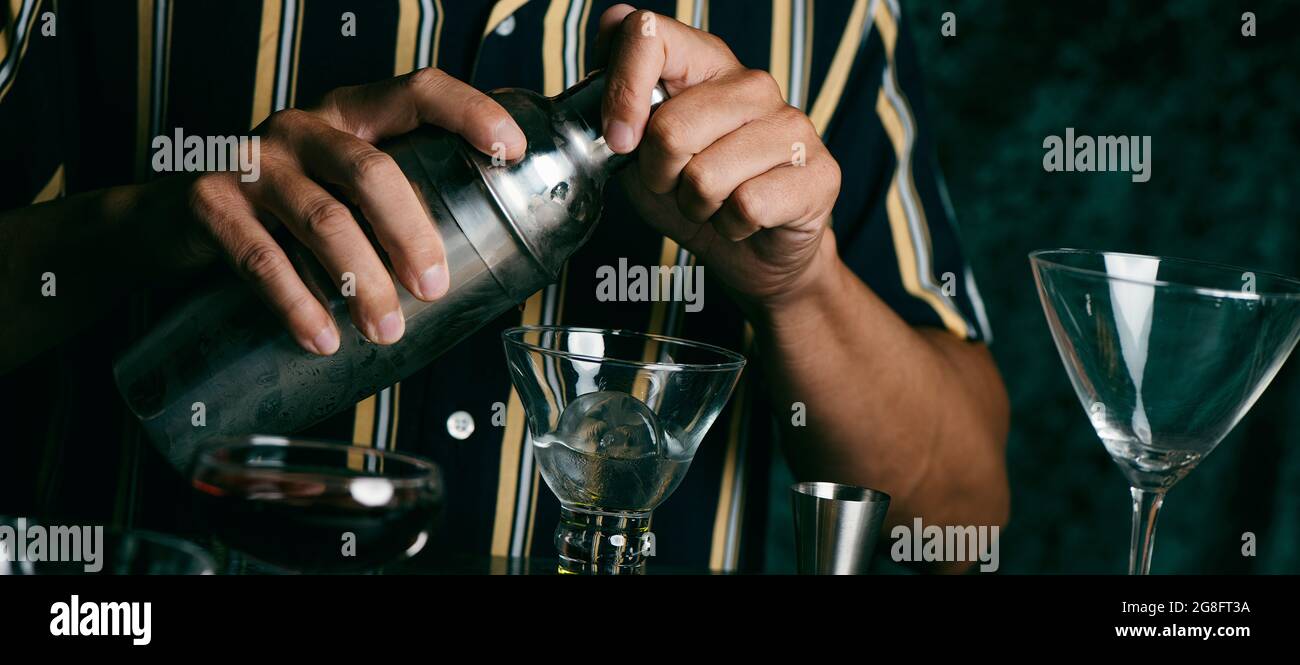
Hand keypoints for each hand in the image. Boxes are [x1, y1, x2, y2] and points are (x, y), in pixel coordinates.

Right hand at [176, 69, 525, 354]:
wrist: (171, 223)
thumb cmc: (287, 214)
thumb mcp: (344, 194)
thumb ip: (396, 206)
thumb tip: (486, 266)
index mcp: (352, 115)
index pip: (418, 91)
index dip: (468, 111)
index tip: (511, 150)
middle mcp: (304, 127)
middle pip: (372, 171)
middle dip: (411, 234)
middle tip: (434, 287)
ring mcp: (255, 160)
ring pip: (323, 220)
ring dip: (360, 283)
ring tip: (386, 331)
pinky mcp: (210, 201)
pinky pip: (261, 258)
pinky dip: (297, 304)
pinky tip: (322, 339)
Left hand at [597, 5, 841, 308]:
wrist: (755, 252)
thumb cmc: (696, 196)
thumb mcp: (639, 155)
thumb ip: (617, 112)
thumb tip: (604, 70)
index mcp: (705, 63)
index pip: (649, 34)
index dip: (621, 89)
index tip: (619, 139)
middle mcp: (752, 83)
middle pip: (671, 127)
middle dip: (659, 176)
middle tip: (677, 185)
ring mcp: (791, 125)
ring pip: (706, 176)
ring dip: (696, 207)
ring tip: (713, 204)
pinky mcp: (818, 171)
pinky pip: (746, 206)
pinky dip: (731, 227)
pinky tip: (743, 220)